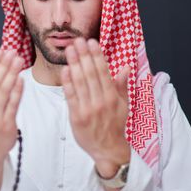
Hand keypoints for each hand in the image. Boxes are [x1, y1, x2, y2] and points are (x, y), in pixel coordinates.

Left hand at [61, 38, 130, 178]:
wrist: (107, 149)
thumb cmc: (115, 125)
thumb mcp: (123, 105)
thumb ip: (122, 85)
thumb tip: (125, 67)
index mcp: (112, 97)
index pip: (103, 71)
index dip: (97, 55)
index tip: (92, 42)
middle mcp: (101, 101)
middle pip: (90, 74)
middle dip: (84, 55)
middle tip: (78, 40)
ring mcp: (88, 109)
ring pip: (80, 82)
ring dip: (74, 64)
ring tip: (70, 49)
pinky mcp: (76, 116)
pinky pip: (70, 96)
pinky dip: (67, 82)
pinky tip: (65, 70)